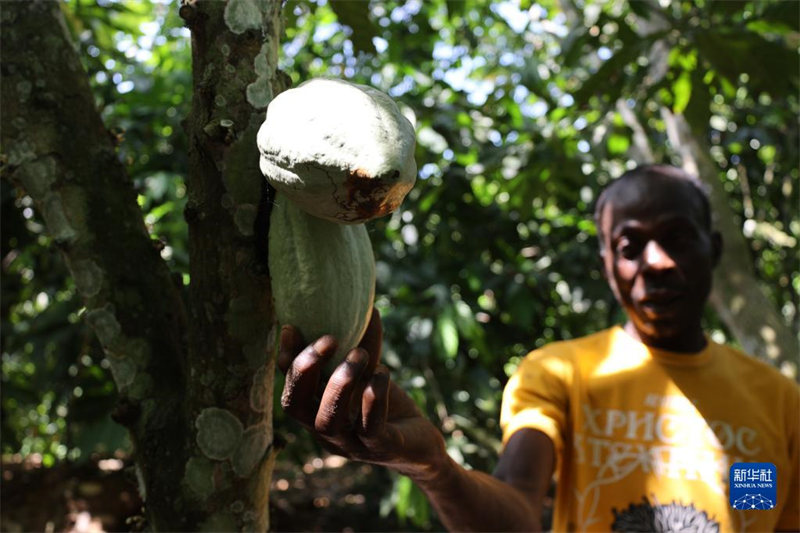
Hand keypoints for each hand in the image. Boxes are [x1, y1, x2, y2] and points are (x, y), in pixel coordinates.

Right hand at [278, 308, 447, 479]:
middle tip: (329, 338)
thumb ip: (360, 344)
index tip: (292, 327)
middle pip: (294, 407)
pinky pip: (370, 429)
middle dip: (305, 370)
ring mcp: (351, 444)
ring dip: (341, 382)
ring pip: (328, 421)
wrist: (420, 442)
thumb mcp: (368, 371)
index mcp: (316, 411)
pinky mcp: (381, 448)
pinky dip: (373, 399)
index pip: (289, 388)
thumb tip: (365, 305)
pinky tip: (383, 374)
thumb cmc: (386, 402)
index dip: (286, 361)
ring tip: (361, 354)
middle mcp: (326, 431)